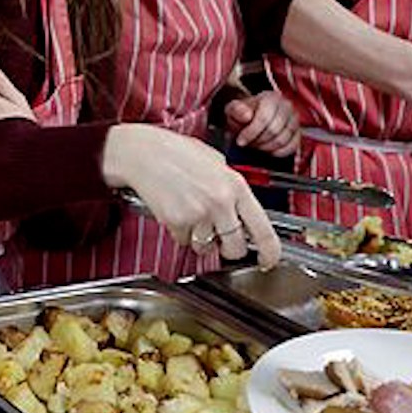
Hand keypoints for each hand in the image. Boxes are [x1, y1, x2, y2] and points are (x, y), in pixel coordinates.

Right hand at [102, 124, 280, 268]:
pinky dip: (181, 233)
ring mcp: (198, 213)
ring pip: (207, 247)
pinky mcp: (176, 222)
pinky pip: (185, 241)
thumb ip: (232, 187)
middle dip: (229, 248)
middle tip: (221, 238)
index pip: (264, 230)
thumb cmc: (174, 152)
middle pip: (236, 247)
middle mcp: (220, 202)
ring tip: (192, 218)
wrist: (141, 152)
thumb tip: (242, 211)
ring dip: (202, 240)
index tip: (268, 260)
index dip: (270, 253)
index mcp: (236, 185)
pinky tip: (177, 212)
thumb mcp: (215, 161)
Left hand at [225, 90, 300, 157]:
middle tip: (249, 144)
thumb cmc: (243, 115)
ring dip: (266, 147)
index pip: (264, 117)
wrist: (251, 120)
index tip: (240, 141)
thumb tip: (247, 115)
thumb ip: (236, 110)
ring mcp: (294, 120)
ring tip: (256, 145)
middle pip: (274, 130)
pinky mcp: (298, 133)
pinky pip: (291, 147)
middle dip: (258, 141)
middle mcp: (286, 106)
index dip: (251, 132)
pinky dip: (277, 152)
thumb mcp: (233, 110)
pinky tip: (267, 150)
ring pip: (282, 140)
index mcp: (270, 97)